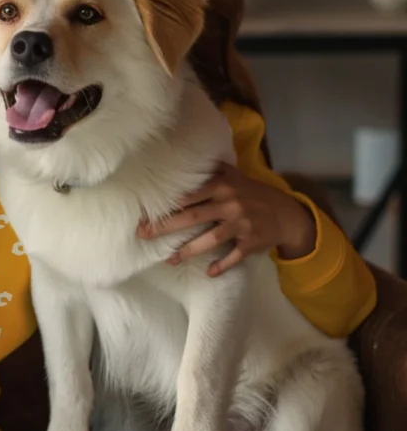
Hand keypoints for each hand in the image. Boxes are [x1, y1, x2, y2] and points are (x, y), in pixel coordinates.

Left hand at [136, 162, 315, 276]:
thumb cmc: (252, 193)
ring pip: (211, 238)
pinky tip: (209, 272)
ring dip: (189, 250)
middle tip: (144, 234)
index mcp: (221, 186)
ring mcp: (241, 224)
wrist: (287, 213)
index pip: (188, 196)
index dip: (167, 204)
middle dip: (166, 227)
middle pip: (193, 217)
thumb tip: (183, 159)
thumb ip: (212, 170)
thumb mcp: (234, 176)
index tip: (145, 212)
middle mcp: (230, 204)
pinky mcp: (251, 242)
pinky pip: (234, 255)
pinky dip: (223, 264)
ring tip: (170, 260)